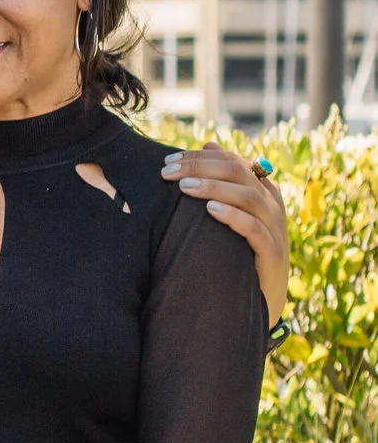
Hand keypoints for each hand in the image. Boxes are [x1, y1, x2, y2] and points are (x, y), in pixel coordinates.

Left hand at [165, 146, 288, 319]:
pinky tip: (210, 210)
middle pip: (239, 172)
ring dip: (214, 188)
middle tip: (167, 171)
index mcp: (261, 191)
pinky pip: (255, 229)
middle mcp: (271, 205)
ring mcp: (275, 228)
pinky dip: (233, 216)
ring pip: (248, 197)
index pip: (233, 161)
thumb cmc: (238, 252)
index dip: (201, 157)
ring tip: (184, 187)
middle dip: (200, 167)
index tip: (168, 160)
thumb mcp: (231, 212)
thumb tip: (208, 143)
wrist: (257, 300)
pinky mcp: (272, 253)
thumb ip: (222, 181)